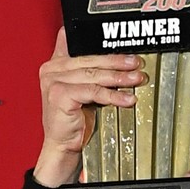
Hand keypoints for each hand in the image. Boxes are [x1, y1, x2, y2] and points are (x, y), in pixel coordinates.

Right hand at [35, 30, 143, 187]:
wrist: (63, 147)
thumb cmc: (75, 122)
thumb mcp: (84, 91)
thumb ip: (93, 73)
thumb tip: (121, 59)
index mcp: (56, 63)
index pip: (80, 44)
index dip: (101, 41)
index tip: (126, 42)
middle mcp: (52, 69)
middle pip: (91, 60)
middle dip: (118, 62)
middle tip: (137, 64)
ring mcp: (53, 80)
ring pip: (94, 75)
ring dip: (119, 77)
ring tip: (136, 79)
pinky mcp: (59, 94)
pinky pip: (93, 91)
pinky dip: (112, 95)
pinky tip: (126, 98)